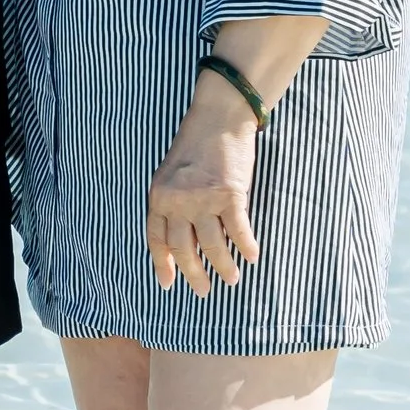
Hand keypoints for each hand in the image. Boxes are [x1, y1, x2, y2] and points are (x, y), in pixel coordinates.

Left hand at [144, 85, 261, 296]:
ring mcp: (203, 199)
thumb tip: (182, 238)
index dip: (163, 264)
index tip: (168, 284)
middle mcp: (177, 201)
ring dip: (224, 266)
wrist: (218, 118)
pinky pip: (238, 230)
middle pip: (184, 249)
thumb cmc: (196, 144)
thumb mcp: (171, 174)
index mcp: (159, 196)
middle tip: (203, 291)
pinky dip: (246, 246)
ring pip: (213, 245)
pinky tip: (252, 256)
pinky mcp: (229, 195)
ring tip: (232, 279)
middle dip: (194, 274)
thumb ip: (171, 203)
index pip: (157, 239)